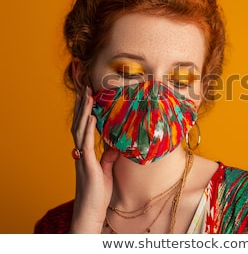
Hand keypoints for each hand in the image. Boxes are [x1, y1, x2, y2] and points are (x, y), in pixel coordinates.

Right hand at [69, 86, 118, 232]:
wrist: (90, 213)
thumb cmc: (97, 195)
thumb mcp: (106, 171)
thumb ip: (109, 157)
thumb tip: (116, 145)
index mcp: (85, 154)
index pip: (84, 129)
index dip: (85, 113)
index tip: (88, 98)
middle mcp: (80, 153)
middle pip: (79, 125)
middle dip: (82, 107)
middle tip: (86, 88)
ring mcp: (82, 159)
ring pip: (80, 130)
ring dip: (83, 112)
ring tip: (87, 96)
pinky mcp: (86, 165)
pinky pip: (85, 144)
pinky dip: (87, 129)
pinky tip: (91, 117)